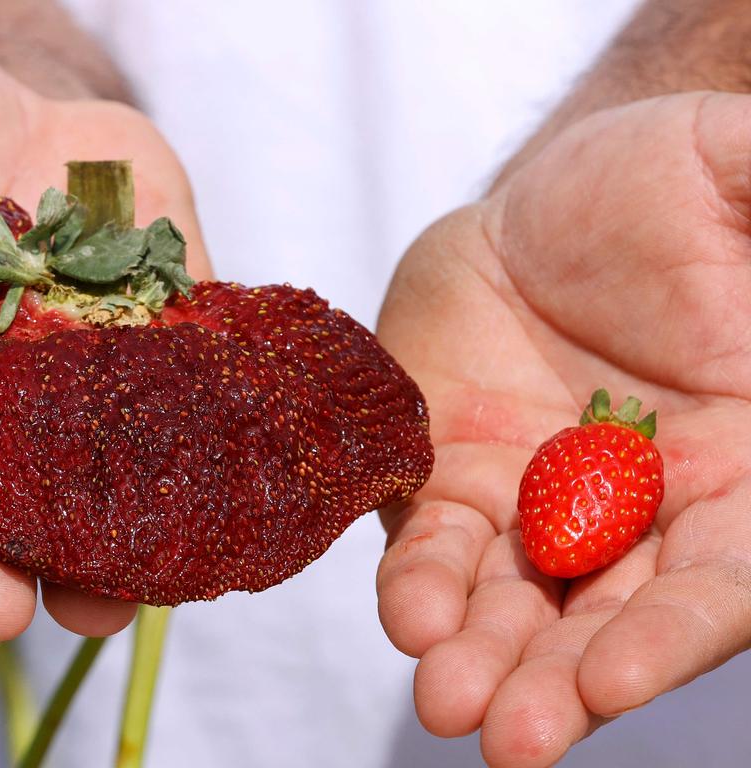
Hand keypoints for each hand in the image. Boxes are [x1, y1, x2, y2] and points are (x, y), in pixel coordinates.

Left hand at [376, 91, 750, 765]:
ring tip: (447, 700)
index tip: (615, 675)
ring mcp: (539, 504)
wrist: (543, 207)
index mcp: (740, 467)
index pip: (720, 577)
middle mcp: (644, 510)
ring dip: (482, 655)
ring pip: (516, 600)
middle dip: (561, 679)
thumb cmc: (658, 187)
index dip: (673, 632)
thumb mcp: (734, 173)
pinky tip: (409, 615)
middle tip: (512, 736)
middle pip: (610, 616)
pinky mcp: (451, 482)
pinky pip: (435, 544)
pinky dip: (421, 583)